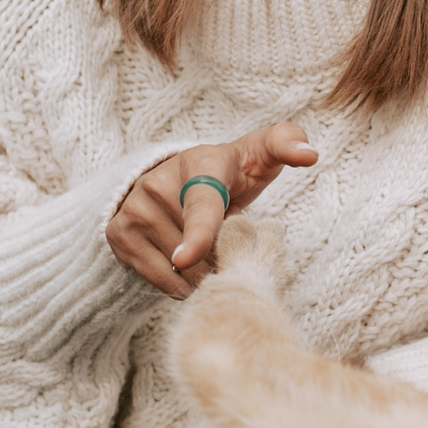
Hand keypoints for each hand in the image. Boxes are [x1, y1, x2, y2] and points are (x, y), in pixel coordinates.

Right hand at [106, 123, 317, 298]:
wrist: (175, 175)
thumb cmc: (228, 171)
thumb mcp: (258, 154)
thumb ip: (286, 144)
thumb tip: (310, 154)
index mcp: (199, 164)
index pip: (200, 205)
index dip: (197, 233)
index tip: (185, 258)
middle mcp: (156, 183)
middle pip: (199, 252)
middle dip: (221, 257)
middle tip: (227, 239)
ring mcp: (133, 209)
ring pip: (179, 269)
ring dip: (202, 272)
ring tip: (206, 247)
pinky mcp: (117, 233)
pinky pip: (158, 279)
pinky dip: (179, 282)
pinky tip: (186, 262)